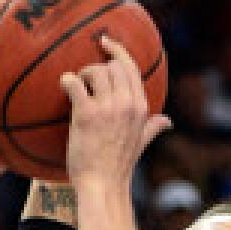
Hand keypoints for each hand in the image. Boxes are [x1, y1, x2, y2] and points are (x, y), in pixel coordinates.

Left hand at [59, 36, 171, 190]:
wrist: (102, 187)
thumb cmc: (117, 169)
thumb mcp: (140, 144)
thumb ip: (152, 128)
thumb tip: (167, 122)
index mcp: (140, 106)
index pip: (131, 67)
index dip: (117, 51)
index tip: (104, 42)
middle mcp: (127, 103)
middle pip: (113, 66)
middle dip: (97, 67)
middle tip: (84, 79)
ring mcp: (107, 107)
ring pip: (95, 71)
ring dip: (81, 74)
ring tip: (74, 88)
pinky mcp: (86, 114)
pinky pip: (75, 83)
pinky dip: (67, 80)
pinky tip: (63, 84)